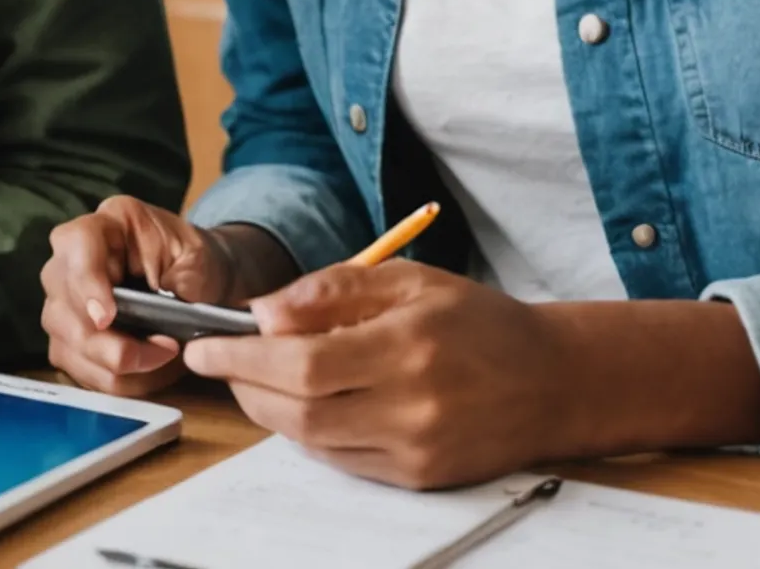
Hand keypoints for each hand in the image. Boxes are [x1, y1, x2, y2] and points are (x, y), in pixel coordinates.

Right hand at [40, 197, 289, 397]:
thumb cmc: (196, 262)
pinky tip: (148, 370)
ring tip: (163, 359)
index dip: (86, 284)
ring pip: (72, 348)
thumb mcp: (199, 257)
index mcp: (106, 224)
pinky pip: (81, 373)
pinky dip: (119, 381)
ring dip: (123, 368)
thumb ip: (180, 280)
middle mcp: (69, 261)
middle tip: (168, 348)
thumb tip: (154, 321)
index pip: (76, 246)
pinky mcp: (65, 339)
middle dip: (115, 344)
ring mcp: (61, 303)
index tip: (107, 318)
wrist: (196, 281)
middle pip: (65, 310)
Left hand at [181, 262, 573, 488]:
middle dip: (244, 383)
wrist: (554, 382)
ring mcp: (415, 450)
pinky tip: (302, 402)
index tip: (206, 346)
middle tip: (220, 359)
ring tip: (254, 377)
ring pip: (312, 440)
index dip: (242, 357)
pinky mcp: (419, 478)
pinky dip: (307, 432)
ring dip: (268, 410)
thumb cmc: (478, 322)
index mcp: (407, 347)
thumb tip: (264, 311)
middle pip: (297, 408)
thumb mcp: (408, 281)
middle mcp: (411, 406)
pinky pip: (340, 460)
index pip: (300, 363)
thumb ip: (332, 291)